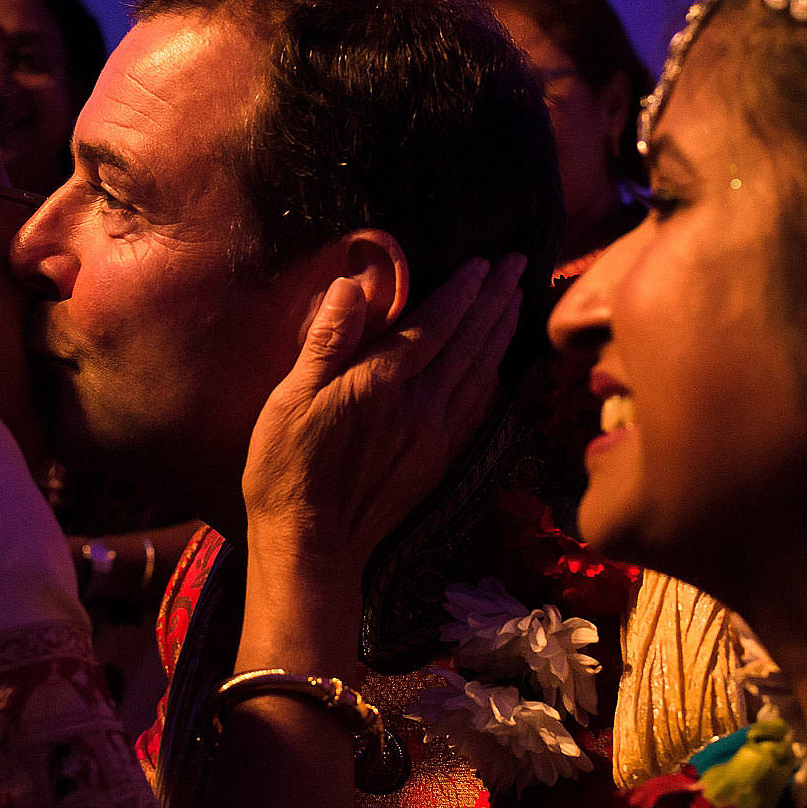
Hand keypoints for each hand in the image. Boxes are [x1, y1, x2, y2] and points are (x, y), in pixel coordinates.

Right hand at [241, 253, 526, 583]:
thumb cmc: (288, 470)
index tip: (484, 262)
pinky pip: (477, 407)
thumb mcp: (291, 398)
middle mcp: (419, 405)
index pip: (435, 323)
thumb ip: (328, 339)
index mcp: (382, 382)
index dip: (462, 290)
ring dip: (502, 332)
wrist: (313, 544)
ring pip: (480, 372)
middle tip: (519, 265)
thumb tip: (352, 284)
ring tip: (517, 301)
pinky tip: (499, 366)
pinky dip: (494, 377)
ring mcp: (434, 434)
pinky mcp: (437, 460)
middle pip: (469, 341)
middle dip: (496, 300)